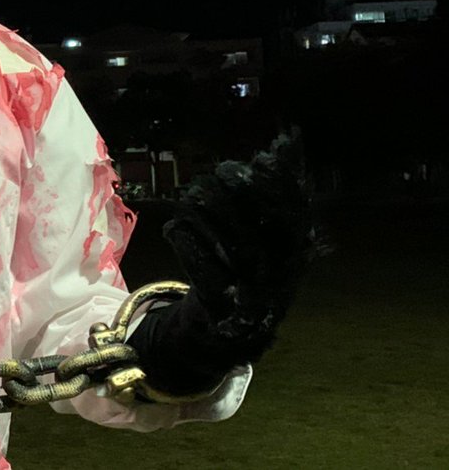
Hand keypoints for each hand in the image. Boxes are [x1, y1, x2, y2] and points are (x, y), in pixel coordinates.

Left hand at [127, 129, 316, 395]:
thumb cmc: (247, 267)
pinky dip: (190, 248)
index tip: (261, 158)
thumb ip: (274, 193)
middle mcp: (279, 279)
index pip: (296, 219)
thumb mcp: (266, 234)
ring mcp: (251, 298)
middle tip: (221, 170)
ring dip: (213, 219)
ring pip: (236, 255)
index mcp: (295, 257)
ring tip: (194, 193)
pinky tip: (176, 226)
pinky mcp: (219, 311)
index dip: (280, 188)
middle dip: (243, 200)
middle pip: (267, 235)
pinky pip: (204, 277)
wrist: (227, 332)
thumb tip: (287, 141)